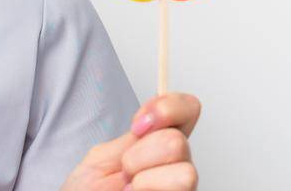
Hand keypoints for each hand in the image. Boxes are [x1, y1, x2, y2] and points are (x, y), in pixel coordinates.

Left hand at [61, 93, 200, 190]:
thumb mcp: (103, 158)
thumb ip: (131, 139)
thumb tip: (153, 116)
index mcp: (157, 145)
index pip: (187, 110)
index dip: (167, 108)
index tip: (138, 126)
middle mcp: (176, 164)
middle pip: (178, 141)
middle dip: (138, 157)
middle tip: (124, 172)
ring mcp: (181, 186)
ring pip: (185, 171)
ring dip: (145, 179)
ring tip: (130, 188)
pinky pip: (179, 190)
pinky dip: (147, 190)